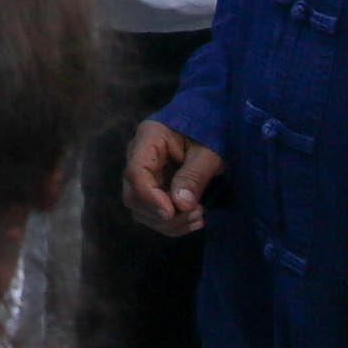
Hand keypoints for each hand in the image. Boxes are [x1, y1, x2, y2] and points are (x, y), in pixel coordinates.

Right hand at [122, 120, 221, 237]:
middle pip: (133, 195)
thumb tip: (180, 205)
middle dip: (161, 214)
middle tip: (195, 214)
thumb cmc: (213, 131)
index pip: (136, 173)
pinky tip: (194, 221)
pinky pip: (151, 212)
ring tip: (199, 217)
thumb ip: (194, 176)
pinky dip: (171, 223)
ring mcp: (144, 173)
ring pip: (140, 209)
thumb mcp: (209, 153)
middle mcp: (138, 156)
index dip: (150, 198)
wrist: (214, 123)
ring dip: (167, 223)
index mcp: (149, 138)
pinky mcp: (153, 187)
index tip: (172, 212)